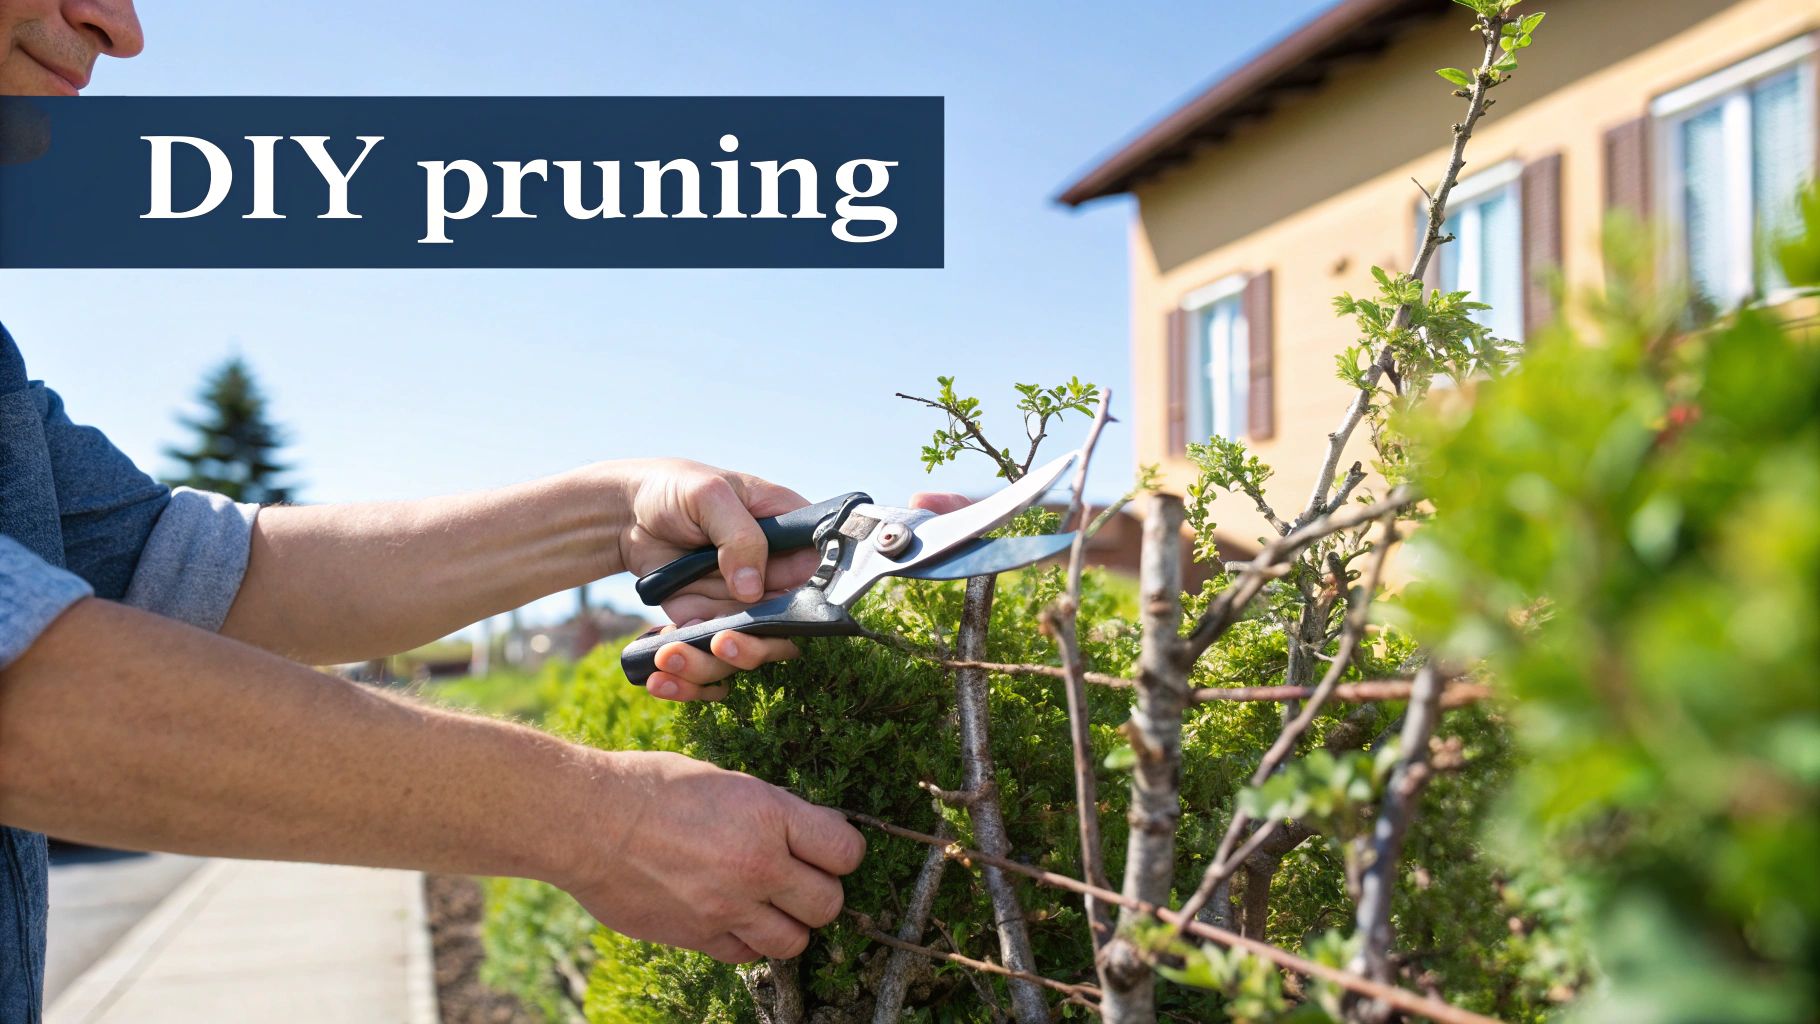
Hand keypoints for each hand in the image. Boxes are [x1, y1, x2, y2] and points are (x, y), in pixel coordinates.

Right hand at [565, 751, 865, 962]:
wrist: (586, 821)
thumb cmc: (650, 786)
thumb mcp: (725, 781)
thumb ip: (770, 813)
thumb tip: (803, 834)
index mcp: (768, 816)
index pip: (846, 850)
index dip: (842, 850)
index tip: (829, 847)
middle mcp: (757, 867)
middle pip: (828, 903)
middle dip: (821, 891)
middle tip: (802, 877)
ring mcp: (728, 908)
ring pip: (795, 941)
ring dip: (790, 924)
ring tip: (770, 903)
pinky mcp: (698, 936)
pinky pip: (746, 954)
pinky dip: (748, 940)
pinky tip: (733, 915)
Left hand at [644, 491, 971, 701]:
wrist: (627, 511)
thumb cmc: (677, 488)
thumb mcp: (710, 495)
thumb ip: (740, 535)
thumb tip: (754, 589)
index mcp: (789, 536)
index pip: (819, 576)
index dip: (809, 603)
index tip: (778, 616)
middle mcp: (773, 576)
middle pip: (786, 630)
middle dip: (756, 648)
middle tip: (721, 644)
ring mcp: (741, 604)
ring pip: (745, 652)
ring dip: (710, 665)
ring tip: (670, 658)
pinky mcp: (708, 623)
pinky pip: (708, 659)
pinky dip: (686, 674)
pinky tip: (660, 674)